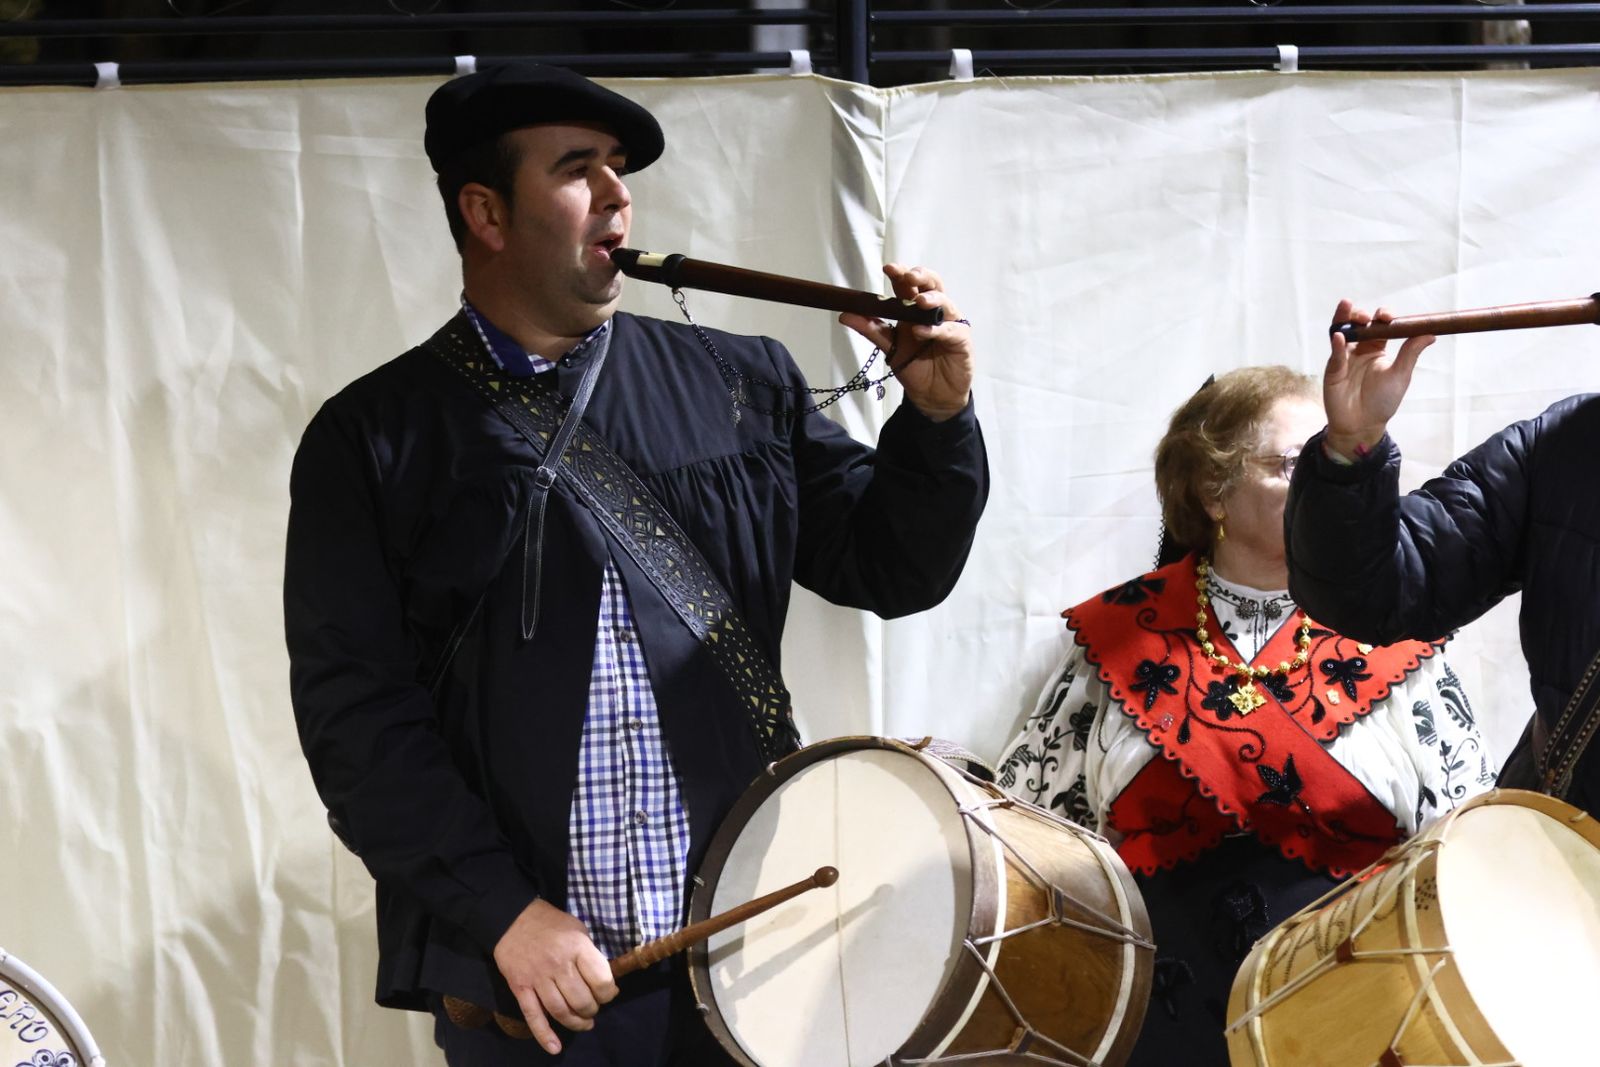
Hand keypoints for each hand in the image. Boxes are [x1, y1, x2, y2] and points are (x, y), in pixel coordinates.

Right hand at [492, 899, 617, 1054]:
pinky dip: (544, 1035)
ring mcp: (538, 978)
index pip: (601, 981)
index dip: (609, 993)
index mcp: (577, 948)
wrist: (512, 918)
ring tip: (584, 1023)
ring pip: (561, 1011)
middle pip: (582, 1001)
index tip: (608, 993)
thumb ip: (590, 954)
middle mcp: (558, 965)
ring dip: (576, 1022)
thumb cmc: (550, 923)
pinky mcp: (520, 988)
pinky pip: (533, 1016)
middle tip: (593, 1008)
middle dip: (592, 1010)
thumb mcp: (578, 929)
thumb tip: (605, 980)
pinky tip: (555, 1047)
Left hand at [840, 264, 972, 421]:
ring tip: (919, 301)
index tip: (888, 269)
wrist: (931, 395)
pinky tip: (921, 331)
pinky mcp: (961, 340)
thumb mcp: (889, 346)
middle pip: (933, 285)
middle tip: (908, 276)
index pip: (909, 285)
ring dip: (932, 299)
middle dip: (921, 277)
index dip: (901, 274)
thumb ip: (871, 329)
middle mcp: (935, 311)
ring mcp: (950, 324)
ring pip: (946, 303)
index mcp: (916, 309)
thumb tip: (845, 315)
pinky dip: (935, 330)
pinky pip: (950, 331)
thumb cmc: (914, 366)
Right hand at [1323, 299, 1434, 458]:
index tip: (1389, 317)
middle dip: (1362, 315)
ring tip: (1346, 306)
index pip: (1380, 326)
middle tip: (1368, 316)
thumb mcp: (1400, 375)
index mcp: (1378, 349)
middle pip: (1359, 325)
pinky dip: (1336, 344)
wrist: (1363, 425)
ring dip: (1343, 318)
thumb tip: (1430, 333)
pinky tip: (1339, 336)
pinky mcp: (1333, 369)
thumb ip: (1410, 353)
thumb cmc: (1383, 401)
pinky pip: (1335, 354)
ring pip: (1342, 332)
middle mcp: (1360, 350)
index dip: (1384, 317)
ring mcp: (1344, 358)